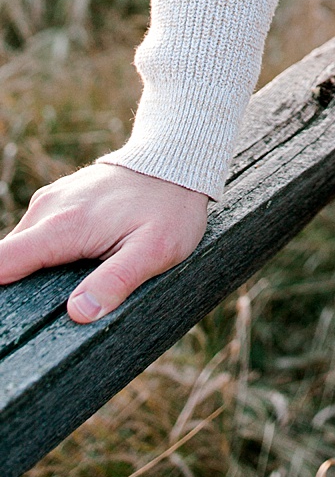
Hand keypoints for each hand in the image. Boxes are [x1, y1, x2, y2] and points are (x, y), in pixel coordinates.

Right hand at [0, 162, 208, 321]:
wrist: (175, 162)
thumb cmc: (169, 208)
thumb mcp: (156, 250)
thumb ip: (116, 281)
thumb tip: (79, 312)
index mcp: (63, 226)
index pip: (2, 263)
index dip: (0, 291)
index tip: (12, 315)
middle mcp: (47, 210)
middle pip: (7, 261)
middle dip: (19, 287)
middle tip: (57, 304)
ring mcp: (49, 201)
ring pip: (20, 249)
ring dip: (33, 270)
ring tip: (74, 281)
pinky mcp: (56, 200)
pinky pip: (34, 235)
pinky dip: (44, 254)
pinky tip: (75, 261)